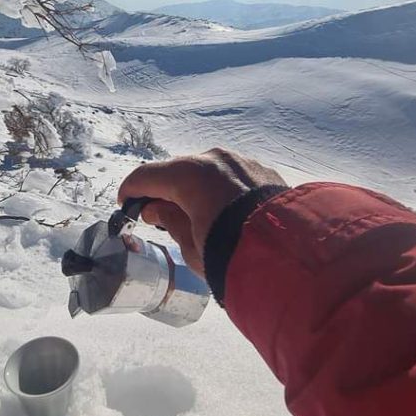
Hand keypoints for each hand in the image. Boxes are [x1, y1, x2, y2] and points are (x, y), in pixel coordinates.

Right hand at [118, 148, 285, 277]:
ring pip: (208, 171)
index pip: (147, 176)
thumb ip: (168, 221)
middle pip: (178, 170)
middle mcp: (214, 159)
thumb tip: (155, 209)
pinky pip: (232, 177)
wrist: (289, 256)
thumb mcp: (190, 245)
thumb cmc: (231, 253)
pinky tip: (223, 211)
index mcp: (189, 174)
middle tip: (157, 213)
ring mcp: (242, 162)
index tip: (126, 205)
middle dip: (165, 190)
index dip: (132, 191)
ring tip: (194, 214)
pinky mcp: (263, 171)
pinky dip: (220, 190)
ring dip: (195, 189)